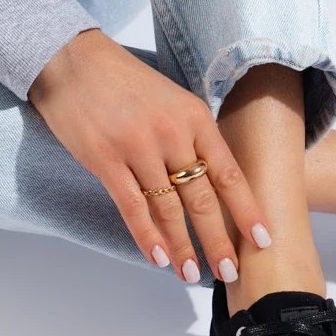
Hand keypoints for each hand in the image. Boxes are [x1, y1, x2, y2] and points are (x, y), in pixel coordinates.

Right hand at [28, 29, 269, 282]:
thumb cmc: (124, 82)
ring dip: (182, 247)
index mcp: (195, 117)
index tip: (263, 239)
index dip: (247, 210)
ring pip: (168, 209)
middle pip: (202, 198)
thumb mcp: (172, 99)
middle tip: (231, 272)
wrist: (72, 61)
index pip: (229, 173)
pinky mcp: (106, 160)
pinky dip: (146, 236)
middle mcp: (172, 133)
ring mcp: (138, 147)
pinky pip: (132, 207)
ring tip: (192, 275)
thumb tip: (211, 181)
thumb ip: (192, 137)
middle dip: (218, 240)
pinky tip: (158, 257)